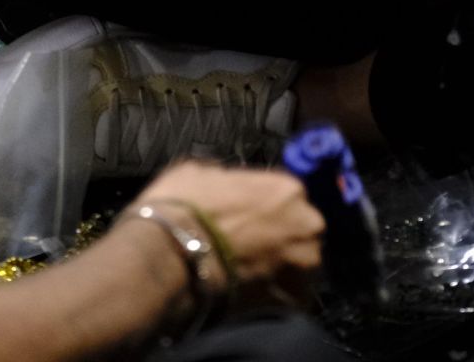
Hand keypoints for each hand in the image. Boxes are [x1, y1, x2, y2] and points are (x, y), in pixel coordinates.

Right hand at [135, 162, 323, 313]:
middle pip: (300, 230)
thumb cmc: (182, 208)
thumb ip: (226, 178)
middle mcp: (305, 224)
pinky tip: (248, 292)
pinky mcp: (291, 301)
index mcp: (287, 188)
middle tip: (247, 245)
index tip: (248, 216)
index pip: (287, 195)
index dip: (265, 207)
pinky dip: (272, 296)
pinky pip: (288, 297)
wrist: (169, 257)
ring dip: (279, 267)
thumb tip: (224, 182)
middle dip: (279, 237)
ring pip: (298, 265)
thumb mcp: (198, 172)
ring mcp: (302, 265)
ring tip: (247, 272)